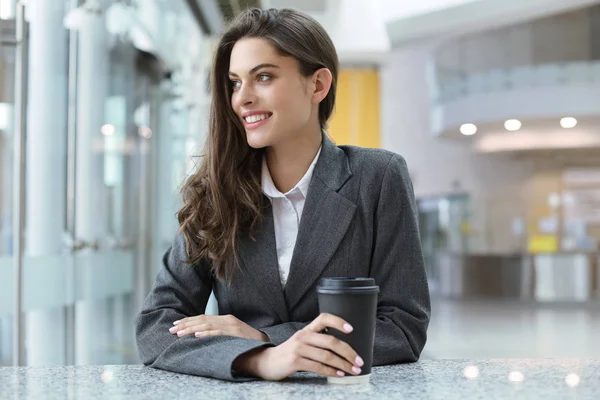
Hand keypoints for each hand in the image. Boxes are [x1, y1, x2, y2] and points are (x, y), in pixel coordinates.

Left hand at [169, 314, 269, 341]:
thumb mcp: (232, 333)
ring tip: (179, 333)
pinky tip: (196, 336)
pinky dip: (206, 334)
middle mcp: (227, 320)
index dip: (188, 320)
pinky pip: (218, 333)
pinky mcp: (234, 334)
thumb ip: (220, 331)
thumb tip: (202, 334)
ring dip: (191, 329)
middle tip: (171, 329)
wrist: (264, 343)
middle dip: (185, 324)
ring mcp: (231, 326)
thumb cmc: (247, 341)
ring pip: (207, 326)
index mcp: (226, 319)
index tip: (176, 324)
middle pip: (202, 320)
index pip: (203, 318)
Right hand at [233, 313, 363, 380]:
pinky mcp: (294, 361)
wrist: (267, 363)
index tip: (351, 329)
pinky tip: (339, 374)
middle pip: (331, 341)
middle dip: (348, 352)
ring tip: (353, 370)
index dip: (338, 321)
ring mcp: (298, 348)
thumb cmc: (290, 353)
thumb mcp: (303, 342)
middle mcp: (303, 336)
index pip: (324, 318)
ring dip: (343, 365)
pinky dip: (331, 372)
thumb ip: (318, 341)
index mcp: (307, 329)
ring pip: (327, 356)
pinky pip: (318, 367)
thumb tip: (344, 349)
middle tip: (359, 361)